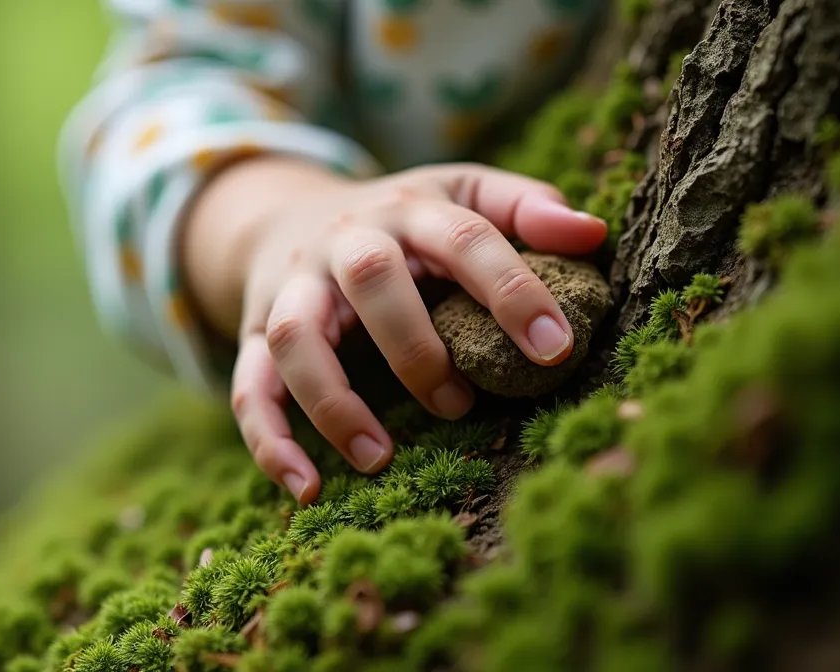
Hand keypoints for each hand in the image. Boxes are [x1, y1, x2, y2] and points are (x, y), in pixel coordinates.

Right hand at [181, 156, 606, 504]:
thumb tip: (592, 233)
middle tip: (461, 405)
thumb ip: (521, 207)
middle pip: (371, 280)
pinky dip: (269, 440)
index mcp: (407, 209)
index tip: (555, 349)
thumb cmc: (398, 220)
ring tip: (381, 459)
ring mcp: (292, 289)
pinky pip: (248, 388)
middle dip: (418, 347)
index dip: (511, 289)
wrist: (283, 214)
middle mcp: (344, 243)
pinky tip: (306, 488)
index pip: (463, 237)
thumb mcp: (456, 193)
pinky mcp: (253, 334)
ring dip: (335, 400)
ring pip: (296, 337)